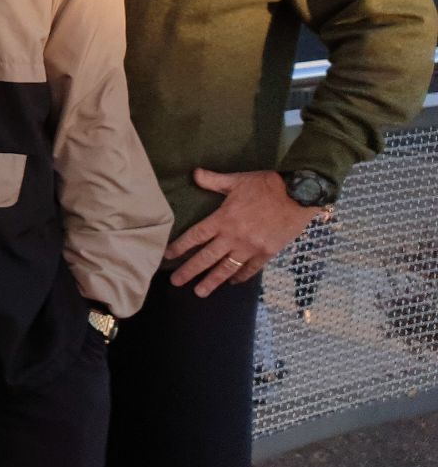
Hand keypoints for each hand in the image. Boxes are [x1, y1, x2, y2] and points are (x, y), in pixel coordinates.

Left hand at [165, 169, 315, 296]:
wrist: (298, 194)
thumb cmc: (265, 185)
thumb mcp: (237, 180)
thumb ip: (213, 180)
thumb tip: (194, 174)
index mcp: (223, 219)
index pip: (195, 236)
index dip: (180, 247)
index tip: (168, 257)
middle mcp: (233, 237)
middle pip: (206, 257)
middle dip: (190, 271)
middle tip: (175, 283)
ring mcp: (250, 247)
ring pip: (226, 268)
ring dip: (212, 281)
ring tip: (200, 292)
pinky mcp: (267, 253)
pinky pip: (250, 269)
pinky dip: (240, 277)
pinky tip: (231, 282)